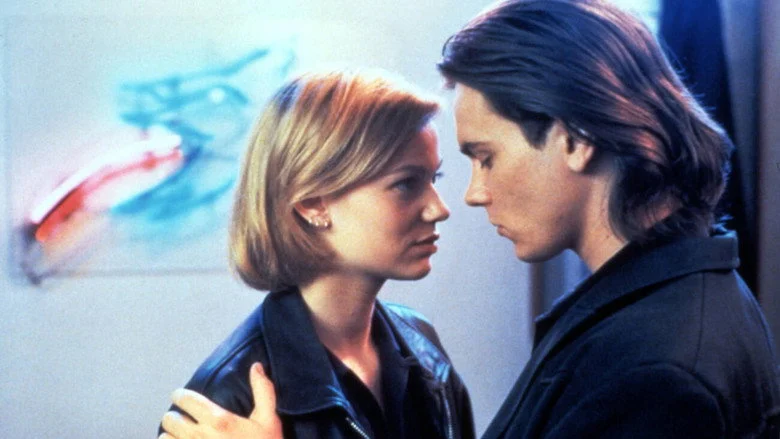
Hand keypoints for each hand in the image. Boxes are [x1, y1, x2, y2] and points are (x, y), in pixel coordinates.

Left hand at [159, 362, 282, 438]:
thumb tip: (256, 366)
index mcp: (218, 420)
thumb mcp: (269, 421)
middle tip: (181, 418)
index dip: (180, 395)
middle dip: (174, 416)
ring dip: (170, 436)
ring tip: (178, 437)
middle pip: (169, 419)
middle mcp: (199, 436)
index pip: (186, 400)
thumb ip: (263, 391)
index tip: (181, 396)